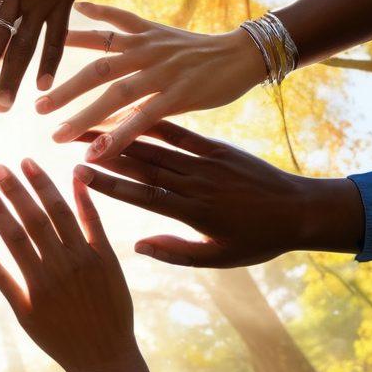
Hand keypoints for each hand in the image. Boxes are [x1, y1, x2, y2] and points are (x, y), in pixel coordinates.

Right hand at [0, 159, 160, 371]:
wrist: (104, 356)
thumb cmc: (57, 338)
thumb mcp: (23, 313)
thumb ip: (0, 277)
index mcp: (37, 279)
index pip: (10, 233)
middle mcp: (61, 265)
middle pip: (33, 217)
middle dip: (13, 189)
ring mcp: (86, 258)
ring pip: (61, 213)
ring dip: (42, 185)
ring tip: (26, 163)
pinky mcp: (107, 257)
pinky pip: (94, 221)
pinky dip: (84, 197)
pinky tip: (74, 175)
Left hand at [36, 2, 266, 159]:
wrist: (244, 53)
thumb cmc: (198, 49)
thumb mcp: (158, 31)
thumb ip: (123, 30)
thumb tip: (88, 23)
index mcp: (139, 36)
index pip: (94, 34)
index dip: (64, 40)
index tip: (35, 50)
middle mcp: (146, 50)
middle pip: (97, 67)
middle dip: (64, 87)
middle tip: (35, 107)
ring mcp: (162, 71)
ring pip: (116, 93)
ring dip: (84, 115)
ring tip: (57, 135)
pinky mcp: (180, 94)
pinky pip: (144, 118)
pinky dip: (119, 135)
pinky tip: (98, 151)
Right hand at [75, 121, 363, 266]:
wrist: (301, 210)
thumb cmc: (259, 241)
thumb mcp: (219, 258)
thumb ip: (176, 252)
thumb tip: (137, 247)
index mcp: (193, 213)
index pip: (142, 196)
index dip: (108, 184)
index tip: (78, 172)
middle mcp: (195, 184)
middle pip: (140, 165)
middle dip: (103, 151)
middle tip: (69, 139)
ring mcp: (206, 162)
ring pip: (155, 147)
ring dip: (121, 135)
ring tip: (90, 124)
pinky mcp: (217, 148)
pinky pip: (181, 133)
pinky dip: (155, 123)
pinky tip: (131, 113)